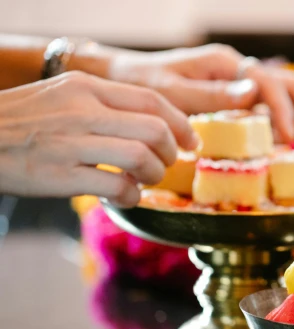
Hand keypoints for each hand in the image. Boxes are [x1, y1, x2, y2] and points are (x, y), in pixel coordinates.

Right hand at [0, 71, 197, 206]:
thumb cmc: (24, 120)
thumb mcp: (63, 95)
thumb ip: (105, 104)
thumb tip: (155, 124)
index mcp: (86, 87)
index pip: (152, 100)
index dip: (180, 124)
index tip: (190, 141)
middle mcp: (82, 111)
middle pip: (154, 130)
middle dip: (170, 153)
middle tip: (166, 165)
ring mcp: (72, 143)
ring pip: (141, 158)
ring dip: (153, 175)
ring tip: (144, 180)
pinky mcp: (62, 175)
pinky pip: (117, 188)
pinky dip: (131, 196)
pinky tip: (126, 196)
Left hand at [105, 44, 293, 142]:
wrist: (122, 79)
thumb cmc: (143, 85)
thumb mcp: (172, 93)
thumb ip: (212, 94)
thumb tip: (253, 93)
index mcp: (224, 63)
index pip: (267, 82)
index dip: (282, 109)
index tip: (286, 136)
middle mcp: (236, 69)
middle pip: (287, 82)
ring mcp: (238, 82)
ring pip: (284, 91)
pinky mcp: (235, 96)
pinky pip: (270, 104)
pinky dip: (285, 118)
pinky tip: (286, 138)